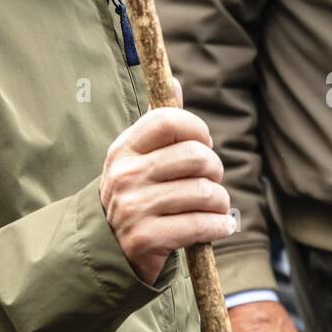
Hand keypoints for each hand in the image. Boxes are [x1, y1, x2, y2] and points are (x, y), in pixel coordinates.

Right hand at [100, 77, 234, 284]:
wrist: (109, 249)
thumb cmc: (136, 193)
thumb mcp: (138, 157)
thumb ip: (158, 123)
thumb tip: (174, 82)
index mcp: (123, 149)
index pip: (168, 120)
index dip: (197, 128)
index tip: (204, 143)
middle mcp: (125, 175)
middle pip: (195, 156)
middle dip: (214, 169)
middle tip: (212, 179)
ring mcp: (134, 208)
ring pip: (203, 192)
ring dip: (220, 201)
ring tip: (217, 206)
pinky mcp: (147, 239)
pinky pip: (201, 224)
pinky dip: (220, 225)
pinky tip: (221, 225)